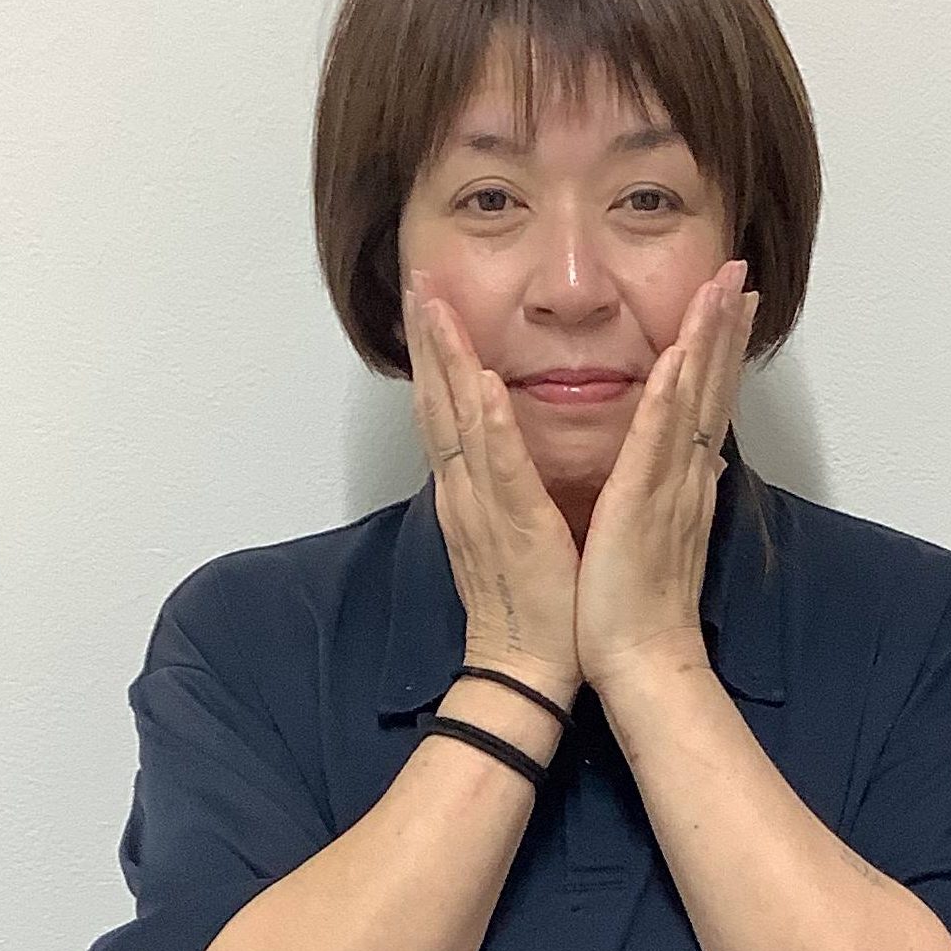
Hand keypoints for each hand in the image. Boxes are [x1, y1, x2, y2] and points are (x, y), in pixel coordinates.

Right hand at [403, 268, 580, 690]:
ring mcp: (484, 507)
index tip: (430, 303)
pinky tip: (486, 384)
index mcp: (472, 492)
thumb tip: (513, 453)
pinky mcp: (516, 526)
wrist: (526, 670)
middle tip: (417, 281)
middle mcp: (467, 491)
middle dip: (428, 339)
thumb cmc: (533, 606)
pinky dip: (491, 426)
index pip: (448, 410)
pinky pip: (501, 468)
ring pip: (459, 420)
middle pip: (438, 401)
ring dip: (448, 360)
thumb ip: (511, 488)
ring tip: (435, 306)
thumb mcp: (516, 531)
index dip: (437, 355)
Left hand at [575, 259, 759, 694]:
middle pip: (712, 388)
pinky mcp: (642, 507)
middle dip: (725, 326)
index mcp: (684, 483)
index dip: (722, 348)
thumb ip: (680, 493)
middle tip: (738, 270)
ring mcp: (670, 488)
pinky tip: (678, 359)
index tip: (733, 298)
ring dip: (707, 342)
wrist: (640, 662)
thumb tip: (706, 465)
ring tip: (721, 288)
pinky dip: (670, 400)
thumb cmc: (637, 606)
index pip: (707, 402)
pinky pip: (658, 444)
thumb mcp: (661, 536)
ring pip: (694, 401)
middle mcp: (686, 477)